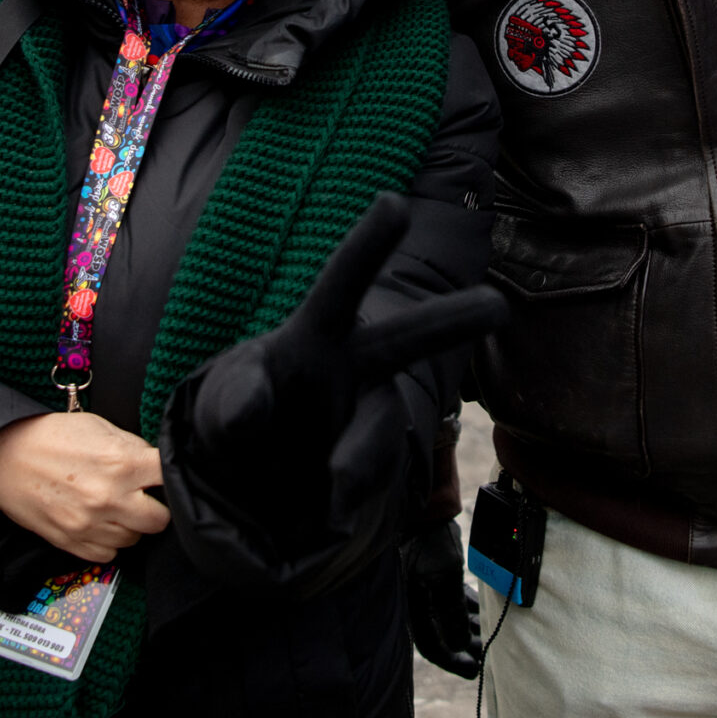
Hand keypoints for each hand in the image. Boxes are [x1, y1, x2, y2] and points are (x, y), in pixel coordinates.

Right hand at [0, 411, 169, 561]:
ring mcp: (90, 524)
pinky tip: (99, 522)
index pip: (169, 477)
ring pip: (134, 539)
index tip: (163, 475)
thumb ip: (131, 446)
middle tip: (144, 497)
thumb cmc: (48, 437)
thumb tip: (152, 463)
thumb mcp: (97, 426)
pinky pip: (108, 555)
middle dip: (157, 507)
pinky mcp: (71, 543)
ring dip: (131, 525)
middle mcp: (109, 498)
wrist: (2, 458)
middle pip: (160, 520)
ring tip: (116, 507)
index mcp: (121, 463)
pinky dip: (108, 542)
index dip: (170, 474)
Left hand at [176, 194, 508, 520]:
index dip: (368, 245)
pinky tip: (325, 513)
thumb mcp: (221, 405)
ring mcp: (369, 419)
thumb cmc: (242, 416)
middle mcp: (357, 369)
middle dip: (450, 322)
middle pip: (406, 340)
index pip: (342, 283)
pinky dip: (343, 498)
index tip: (393, 204)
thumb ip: (232, 400)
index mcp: (317, 333)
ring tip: (336, 488)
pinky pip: (370, 483)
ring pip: (384, 426)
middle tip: (495, 307)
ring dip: (363, 454)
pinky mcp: (372, 469)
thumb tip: (254, 413)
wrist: (251, 489)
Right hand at [403, 518, 483, 678]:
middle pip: (443, 637)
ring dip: (469, 631)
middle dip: (466, 649)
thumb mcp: (444, 577)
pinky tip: (480, 618)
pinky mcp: (436, 579)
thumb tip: (459, 645)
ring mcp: (426, 591)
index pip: (432, 647)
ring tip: (488, 640)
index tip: (475, 670)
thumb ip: (451, 612)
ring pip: (450, 621)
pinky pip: (452, 604)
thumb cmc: (430, 541)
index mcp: (414, 608)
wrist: (426, 510)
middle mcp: (418, 604)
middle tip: (486, 657)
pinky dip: (466, 613)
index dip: (454, 662)